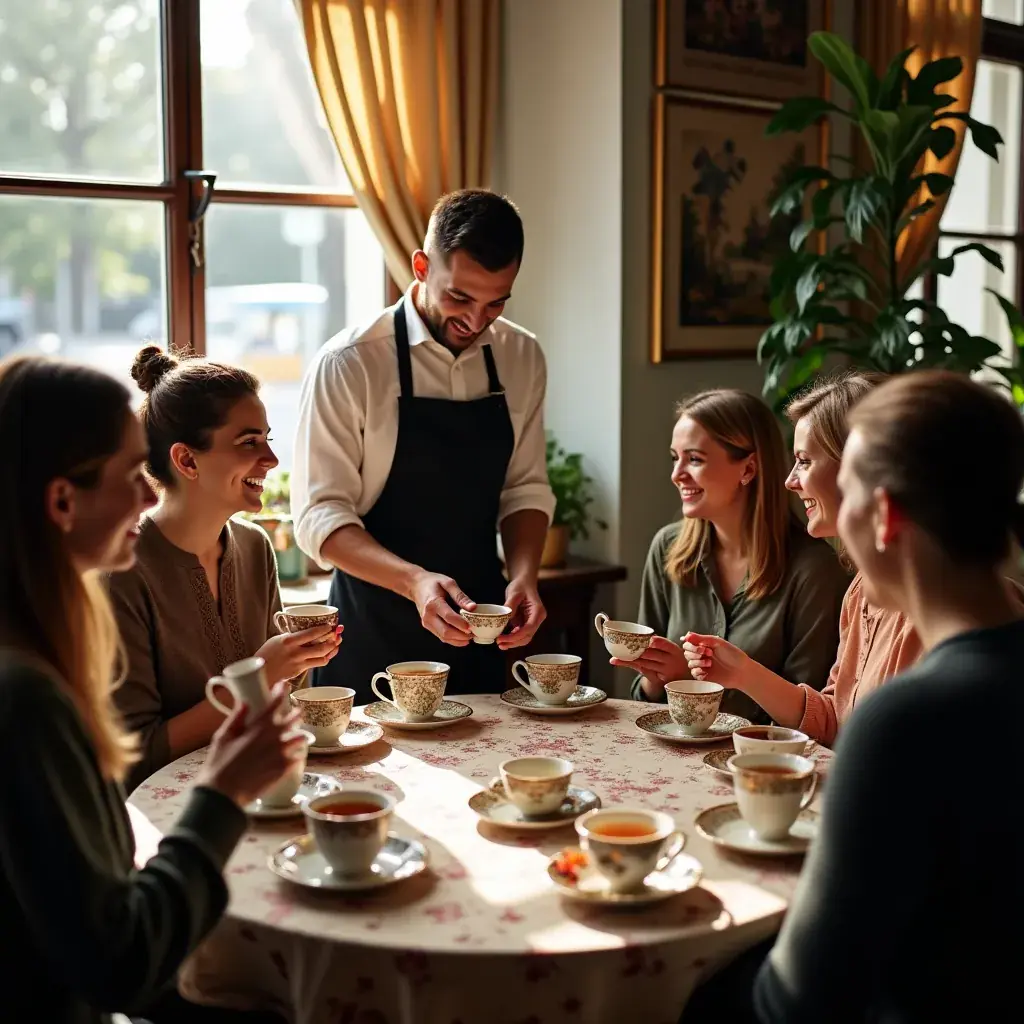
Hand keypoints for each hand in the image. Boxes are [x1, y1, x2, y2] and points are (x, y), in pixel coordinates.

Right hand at [198, 682, 305, 806]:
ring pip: (300, 738)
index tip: (284, 685)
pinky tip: (293, 756)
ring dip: (299, 735)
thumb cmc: (219, 764)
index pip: (275, 703)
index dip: (281, 691)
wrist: (223, 793)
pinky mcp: (284, 770)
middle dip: (295, 713)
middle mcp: (274, 737)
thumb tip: (244, 702)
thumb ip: (236, 718)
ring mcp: (281, 753)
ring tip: (296, 736)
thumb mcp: (223, 737)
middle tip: (294, 713)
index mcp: (259, 726)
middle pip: (294, 718)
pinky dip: (296, 755)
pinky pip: (298, 758)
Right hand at [256, 624, 342, 685]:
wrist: (260, 672)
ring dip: (333, 650)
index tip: (330, 625)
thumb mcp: (277, 639)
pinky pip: (317, 664)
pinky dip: (325, 658)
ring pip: (322, 656)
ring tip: (337, 643)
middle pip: (321, 646)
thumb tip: (306, 631)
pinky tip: (329, 654)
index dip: (325, 629)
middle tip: (338, 634)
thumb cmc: (266, 654)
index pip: (311, 633)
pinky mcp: (300, 671)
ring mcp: (299, 662)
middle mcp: (295, 652)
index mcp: (288, 641)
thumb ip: (292, 636)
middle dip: (333, 640)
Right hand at [410, 571, 474, 645]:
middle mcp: (428, 615)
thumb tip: (472, 607)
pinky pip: (441, 636)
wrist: (416, 586)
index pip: (448, 617)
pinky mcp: (428, 626)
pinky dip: (452, 640)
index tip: (472, 627)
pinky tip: (461, 638)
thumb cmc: (432, 582)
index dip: (461, 624)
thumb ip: (460, 596)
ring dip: (458, 640)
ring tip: (470, 637)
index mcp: (433, 603)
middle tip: (474, 634)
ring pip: (443, 637)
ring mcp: (427, 622)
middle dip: (461, 635)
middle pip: (446, 631)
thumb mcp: (448, 583)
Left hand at [497, 577, 545, 649]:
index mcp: (538, 611)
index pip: (529, 628)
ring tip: (500, 644)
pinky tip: (503, 639)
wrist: (524, 582)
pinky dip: (512, 638)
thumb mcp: (514, 593)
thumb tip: (504, 617)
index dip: (516, 636)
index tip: (503, 639)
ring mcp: (532, 622)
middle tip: (499, 643)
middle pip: (527, 636)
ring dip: (513, 642)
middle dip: (513, 642)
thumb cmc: (521, 585)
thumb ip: (510, 605)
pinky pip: (520, 634)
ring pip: (524, 638)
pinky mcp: (525, 623)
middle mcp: (537, 619)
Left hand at [611, 635, 689, 690]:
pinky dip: (627, 664)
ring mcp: (663, 672)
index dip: (652, 641)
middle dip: (637, 650)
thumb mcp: (671, 650)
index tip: (643, 639)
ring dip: (628, 658)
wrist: (681, 677)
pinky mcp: (656, 679)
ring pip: (643, 663)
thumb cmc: (672, 658)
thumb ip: (658, 643)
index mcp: (673, 650)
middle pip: (650, 654)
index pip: (663, 643)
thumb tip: (640, 634)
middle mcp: (670, 661)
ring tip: (616, 654)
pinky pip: (639, 670)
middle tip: (624, 645)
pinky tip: (616, 661)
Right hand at [681, 632, 747, 684]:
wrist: (741, 671)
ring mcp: (702, 666)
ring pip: (689, 663)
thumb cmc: (733, 655)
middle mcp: (701, 655)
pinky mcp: (703, 676)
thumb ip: (701, 638)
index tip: (703, 647)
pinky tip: (706, 671)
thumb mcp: (718, 643)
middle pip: (686, 653)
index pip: (688, 643)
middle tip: (709, 654)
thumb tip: (686, 634)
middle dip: (695, 653)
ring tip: (710, 663)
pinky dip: (698, 671)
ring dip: (698, 662)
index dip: (692, 646)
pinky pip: (694, 674)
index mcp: (704, 645)